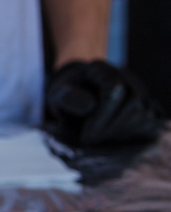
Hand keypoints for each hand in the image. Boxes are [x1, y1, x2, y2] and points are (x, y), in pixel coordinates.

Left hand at [44, 60, 164, 148]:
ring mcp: (141, 91)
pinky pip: (154, 124)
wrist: (79, 99)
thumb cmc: (67, 98)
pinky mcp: (150, 107)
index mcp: (101, 70)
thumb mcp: (57, 96)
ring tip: (101, 138)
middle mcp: (126, 77)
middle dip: (112, 128)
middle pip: (135, 105)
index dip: (101, 118)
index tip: (86, 136)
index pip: (114, 91)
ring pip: (146, 116)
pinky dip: (136, 135)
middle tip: (92, 141)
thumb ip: (67, 98)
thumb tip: (90, 105)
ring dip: (123, 133)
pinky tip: (115, 137)